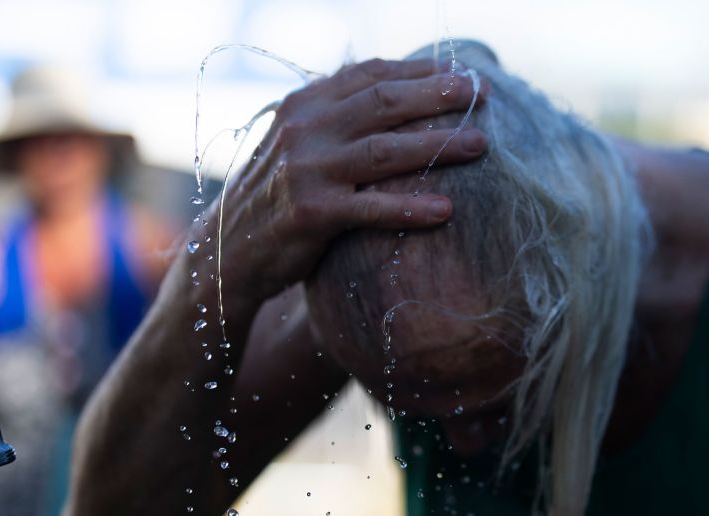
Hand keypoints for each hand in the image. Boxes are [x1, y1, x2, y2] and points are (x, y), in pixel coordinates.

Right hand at [216, 58, 488, 299]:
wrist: (227, 250)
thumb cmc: (278, 196)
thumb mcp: (299, 144)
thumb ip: (338, 118)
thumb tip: (399, 94)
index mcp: (305, 104)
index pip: (371, 75)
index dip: (420, 71)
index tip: (463, 73)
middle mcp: (305, 129)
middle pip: (384, 103)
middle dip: (438, 96)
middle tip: (481, 94)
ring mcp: (307, 171)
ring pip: (385, 150)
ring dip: (437, 146)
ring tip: (480, 146)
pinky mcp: (312, 214)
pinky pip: (372, 208)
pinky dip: (411, 208)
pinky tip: (446, 211)